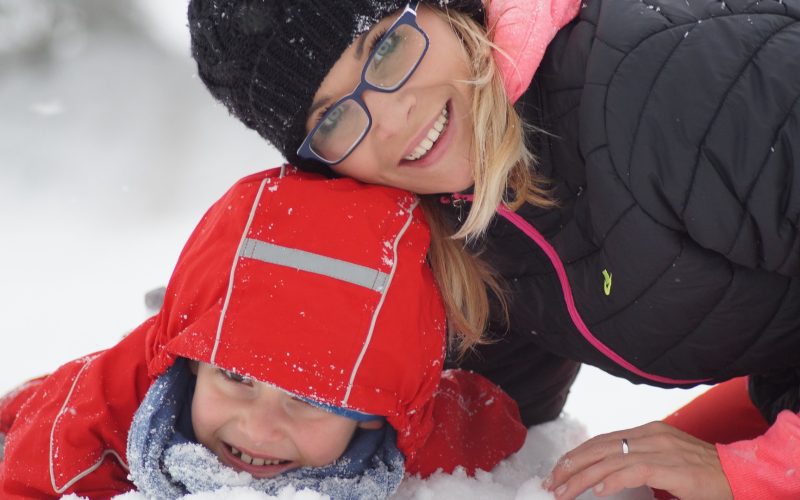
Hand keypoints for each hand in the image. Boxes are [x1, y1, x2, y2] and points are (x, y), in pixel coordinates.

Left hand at [543, 421, 732, 499]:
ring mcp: (661, 449)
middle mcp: (650, 435)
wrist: (741, 474)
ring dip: (582, 478)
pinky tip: (598, 492)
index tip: (557, 471)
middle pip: (599, 447)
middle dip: (570, 465)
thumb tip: (607, 477)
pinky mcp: (672, 468)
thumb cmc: (704, 473)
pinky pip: (635, 471)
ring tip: (563, 492)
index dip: (576, 455)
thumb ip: (638, 463)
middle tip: (550, 483)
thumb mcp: (665, 462)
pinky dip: (613, 480)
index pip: (601, 440)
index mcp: (647, 432)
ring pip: (610, 460)